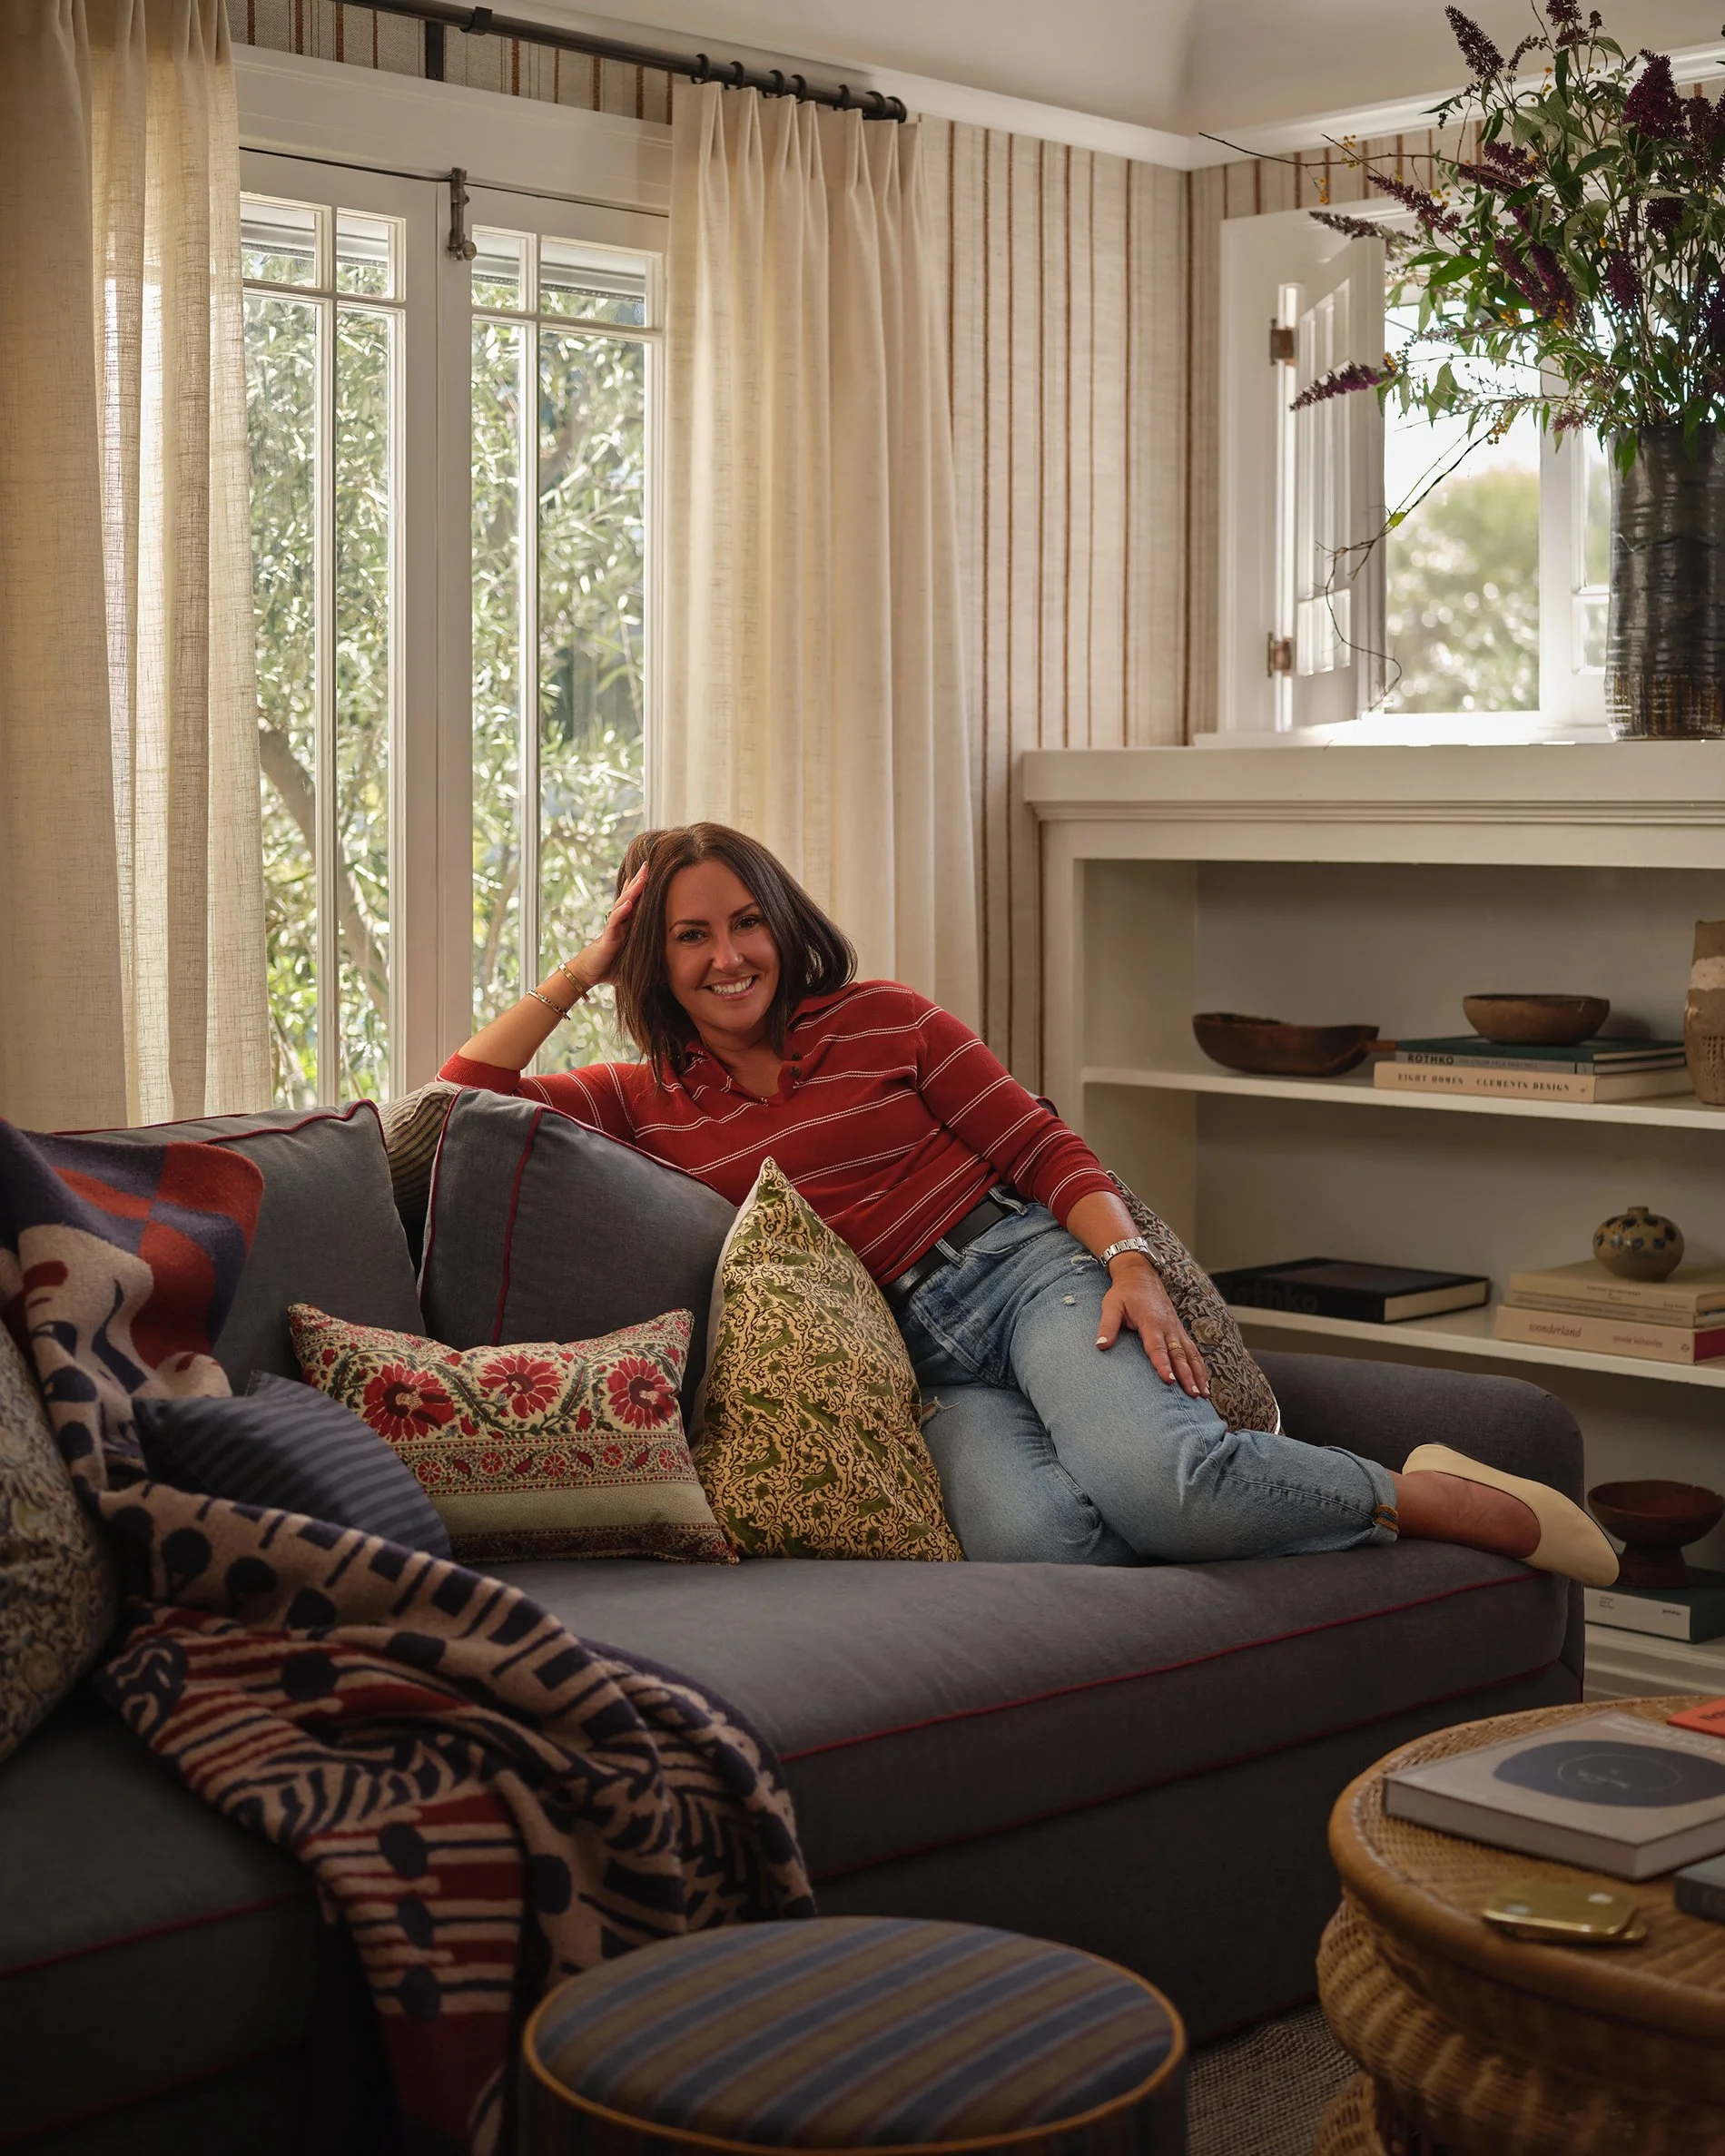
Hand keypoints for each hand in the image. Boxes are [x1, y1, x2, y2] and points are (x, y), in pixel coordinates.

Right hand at [564, 864, 647, 991]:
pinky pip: (614, 923)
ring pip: (623, 905)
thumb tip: (669, 963)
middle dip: (638, 880)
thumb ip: (649, 957)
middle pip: (629, 897)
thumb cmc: (611, 967)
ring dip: (632, 891)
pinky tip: (629, 904)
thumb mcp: (634, 959)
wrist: (588, 974)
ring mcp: (613, 928)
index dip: (641, 887)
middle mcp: (619, 922)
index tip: (651, 871)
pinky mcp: (608, 938)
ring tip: (641, 877)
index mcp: (626, 924)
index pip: (635, 901)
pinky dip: (621, 913)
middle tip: (647, 864)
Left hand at [1096, 1257, 1210, 1397]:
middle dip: (1186, 1375)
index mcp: (1151, 1321)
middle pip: (1179, 1354)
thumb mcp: (1111, 1305)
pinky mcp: (1179, 1330)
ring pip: (1190, 1353)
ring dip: (1198, 1373)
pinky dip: (1200, 1366)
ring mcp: (1176, 1328)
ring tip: (1202, 1394)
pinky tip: (1203, 1381)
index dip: (1163, 1364)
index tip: (1168, 1380)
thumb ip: (1107, 1326)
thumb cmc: (1124, 1292)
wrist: (1140, 1275)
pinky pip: (1192, 1350)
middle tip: (1192, 1394)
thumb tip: (1100, 1345)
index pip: (1157, 1347)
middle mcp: (1167, 1326)